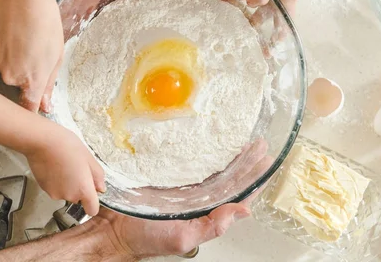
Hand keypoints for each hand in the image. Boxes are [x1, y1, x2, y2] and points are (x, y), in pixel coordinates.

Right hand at [0, 0, 62, 111]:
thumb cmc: (46, 23)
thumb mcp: (56, 55)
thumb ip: (48, 85)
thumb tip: (45, 107)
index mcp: (32, 80)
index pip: (28, 108)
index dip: (31, 110)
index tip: (34, 111)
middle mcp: (10, 77)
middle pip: (18, 85)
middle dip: (26, 73)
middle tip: (36, 51)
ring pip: (6, 71)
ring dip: (15, 61)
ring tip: (25, 39)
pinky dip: (4, 50)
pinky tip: (13, 34)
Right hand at [25, 122, 104, 215]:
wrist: (43, 141)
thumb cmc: (69, 146)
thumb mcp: (89, 158)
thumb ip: (97, 176)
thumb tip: (101, 188)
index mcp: (83, 189)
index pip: (92, 210)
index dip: (92, 203)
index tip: (91, 191)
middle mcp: (70, 196)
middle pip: (78, 198)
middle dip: (79, 187)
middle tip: (76, 168)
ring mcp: (55, 194)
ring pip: (66, 193)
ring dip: (67, 184)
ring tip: (63, 165)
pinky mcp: (44, 189)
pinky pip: (55, 188)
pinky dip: (56, 182)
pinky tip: (54, 167)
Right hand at [97, 140, 273, 258]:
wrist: (115, 230)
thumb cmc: (146, 238)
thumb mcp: (183, 237)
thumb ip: (213, 226)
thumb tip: (242, 211)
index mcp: (207, 213)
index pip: (238, 195)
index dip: (254, 179)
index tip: (266, 162)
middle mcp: (199, 199)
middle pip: (229, 177)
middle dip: (247, 161)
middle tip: (261, 144)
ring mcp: (185, 187)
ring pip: (213, 168)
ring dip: (229, 155)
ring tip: (244, 141)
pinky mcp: (169, 176)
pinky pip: (190, 162)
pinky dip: (202, 152)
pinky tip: (210, 142)